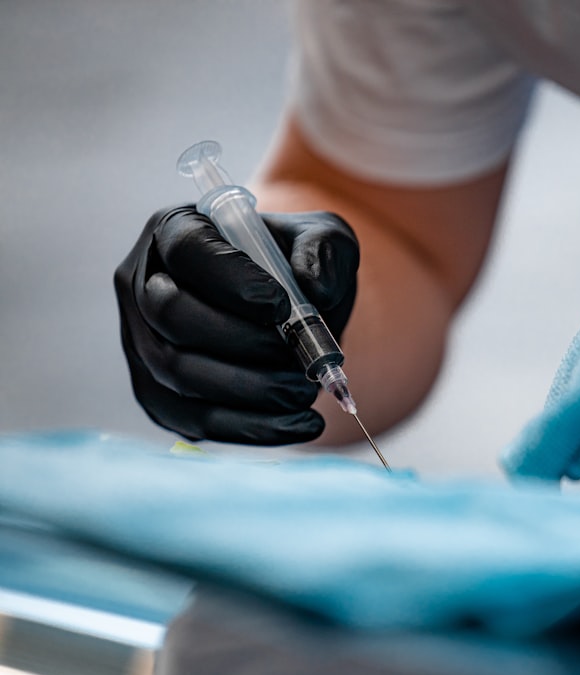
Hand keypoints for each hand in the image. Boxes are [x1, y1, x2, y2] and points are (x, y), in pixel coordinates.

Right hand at [115, 205, 359, 444]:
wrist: (290, 314)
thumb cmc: (296, 267)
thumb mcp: (324, 238)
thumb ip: (325, 248)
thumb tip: (313, 286)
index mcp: (176, 230)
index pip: (188, 250)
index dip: (233, 281)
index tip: (281, 306)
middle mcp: (144, 284)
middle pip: (171, 315)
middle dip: (241, 342)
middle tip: (297, 358)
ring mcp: (142, 344)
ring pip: (179, 373)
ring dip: (251, 390)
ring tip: (304, 390)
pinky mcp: (159, 396)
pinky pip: (195, 420)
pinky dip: (252, 428)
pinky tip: (301, 424)